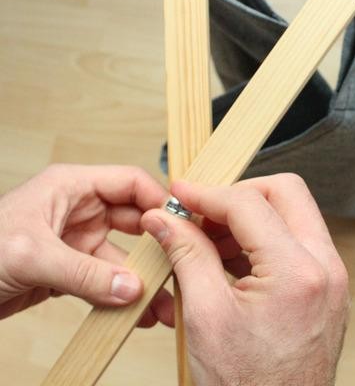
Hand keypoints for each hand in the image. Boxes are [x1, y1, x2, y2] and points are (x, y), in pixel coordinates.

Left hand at [0, 164, 173, 326]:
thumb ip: (84, 274)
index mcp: (71, 187)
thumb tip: (131, 288)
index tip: (182, 227)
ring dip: (144, 281)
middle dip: (159, 248)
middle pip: (135, 223)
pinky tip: (138, 314)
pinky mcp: (72, 271)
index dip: (159, 201)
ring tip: (163, 305)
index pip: (130, 183)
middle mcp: (79, 211)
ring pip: (124, 259)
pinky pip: (107, 282)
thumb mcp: (31, 256)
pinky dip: (123, 298)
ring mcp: (77, 242)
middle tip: (182, 270)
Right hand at [141, 174, 349, 385]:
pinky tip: (232, 261)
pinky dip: (264, 240)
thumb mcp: (205, 316)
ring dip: (250, 218)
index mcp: (297, 272)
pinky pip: (298, 242)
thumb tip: (165, 219)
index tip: (180, 195)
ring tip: (210, 242)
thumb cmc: (248, 385)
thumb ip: (187, 255)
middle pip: (285, 193)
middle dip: (238, 195)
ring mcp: (332, 278)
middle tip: (201, 214)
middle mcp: (326, 268)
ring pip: (293, 214)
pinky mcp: (328, 288)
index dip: (207, 194)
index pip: (249, 204)